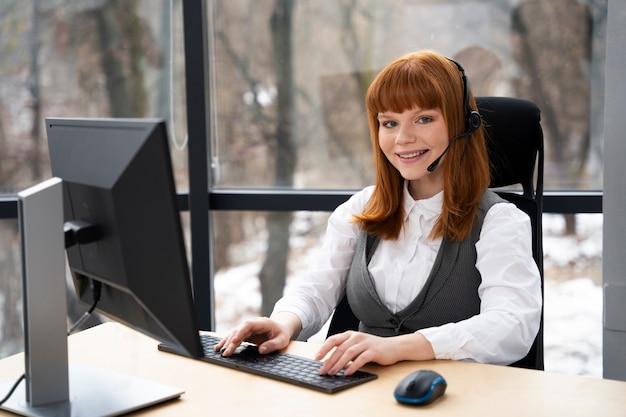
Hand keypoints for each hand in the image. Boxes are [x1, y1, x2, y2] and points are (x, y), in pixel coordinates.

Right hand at [214, 313, 300, 355]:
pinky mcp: (245, 334)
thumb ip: (273, 345)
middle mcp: (252, 324)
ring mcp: (248, 328)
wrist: (281, 329)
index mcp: (262, 323)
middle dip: (231, 341)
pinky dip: (228, 342)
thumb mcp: (282, 340)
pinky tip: (220, 347)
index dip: (240, 332)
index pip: (248, 325)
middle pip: (239, 330)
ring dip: (227, 342)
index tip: (234, 341)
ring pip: (235, 333)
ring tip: (219, 351)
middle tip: (226, 353)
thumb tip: (261, 350)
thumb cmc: (282, 334)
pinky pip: (235, 337)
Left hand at [315, 331, 434, 375]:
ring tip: (333, 372)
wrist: (394, 347)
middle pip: (339, 348)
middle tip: (323, 370)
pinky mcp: (373, 351)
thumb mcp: (357, 345)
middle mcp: (357, 337)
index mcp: (350, 334)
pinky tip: (348, 372)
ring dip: (339, 364)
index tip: (316, 358)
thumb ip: (345, 350)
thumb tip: (330, 362)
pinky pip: (361, 359)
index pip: (333, 340)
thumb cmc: (373, 347)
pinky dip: (353, 366)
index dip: (324, 349)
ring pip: (348, 353)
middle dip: (329, 360)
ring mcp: (365, 343)